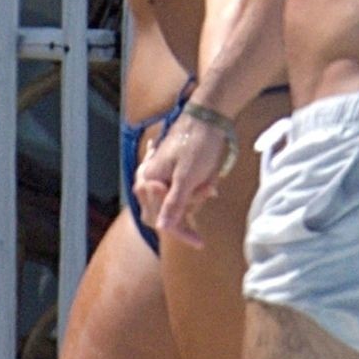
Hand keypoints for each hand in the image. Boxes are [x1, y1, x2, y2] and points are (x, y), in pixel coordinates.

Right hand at [134, 116, 228, 248]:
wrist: (208, 116)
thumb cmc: (198, 144)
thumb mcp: (188, 177)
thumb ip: (174, 203)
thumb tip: (161, 227)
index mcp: (148, 181)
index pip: (161, 218)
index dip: (181, 231)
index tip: (200, 242)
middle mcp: (148, 178)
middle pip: (166, 211)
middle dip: (191, 205)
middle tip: (209, 189)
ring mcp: (157, 173)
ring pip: (175, 201)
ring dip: (196, 195)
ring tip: (210, 179)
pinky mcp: (169, 168)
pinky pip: (179, 189)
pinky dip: (195, 190)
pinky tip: (206, 182)